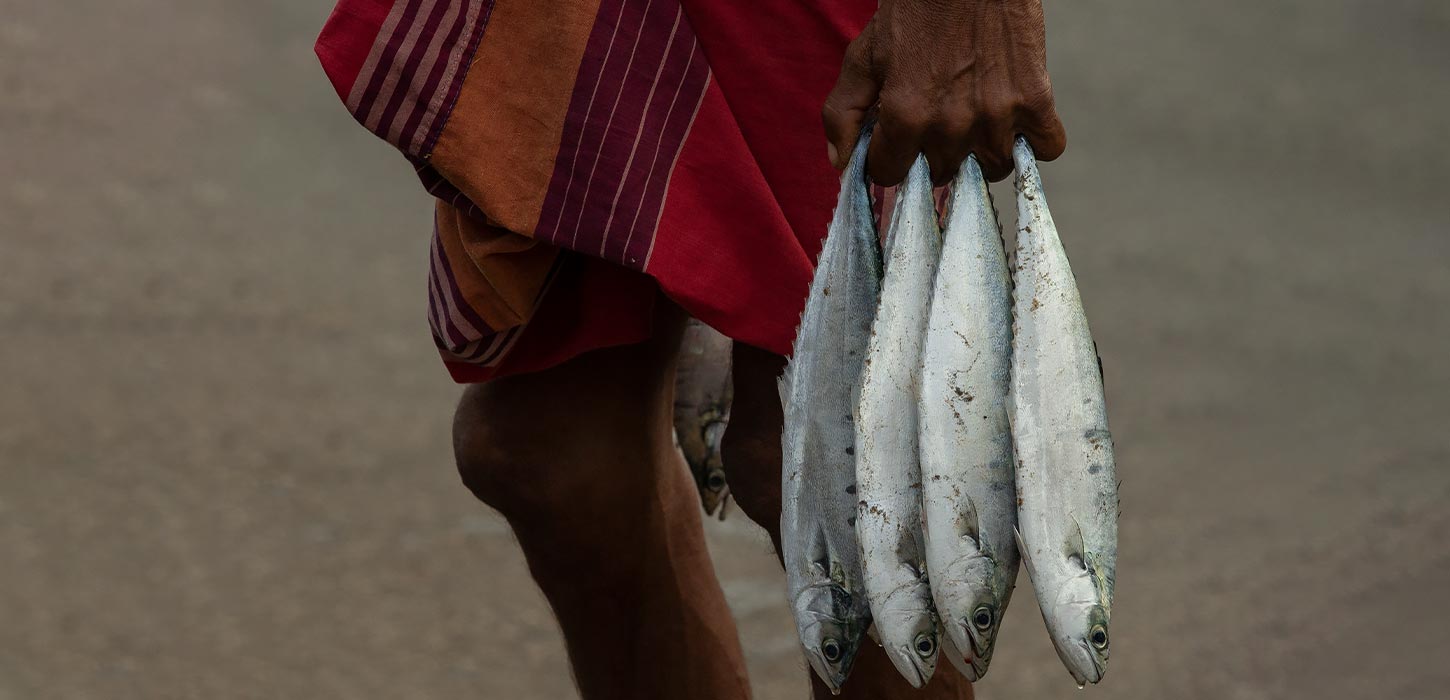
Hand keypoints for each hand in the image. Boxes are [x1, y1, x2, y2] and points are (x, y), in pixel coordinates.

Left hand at [822, 0, 1066, 184]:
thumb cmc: (914, 9)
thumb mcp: (863, 55)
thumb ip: (842, 112)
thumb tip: (841, 162)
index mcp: (904, 116)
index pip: (889, 175)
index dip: (890, 158)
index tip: (898, 140)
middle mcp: (950, 126)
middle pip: (941, 174)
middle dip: (934, 153)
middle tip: (938, 118)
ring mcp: (997, 117)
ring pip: (992, 169)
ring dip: (982, 153)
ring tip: (976, 119)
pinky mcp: (1036, 101)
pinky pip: (1046, 149)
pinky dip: (1034, 140)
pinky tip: (1015, 118)